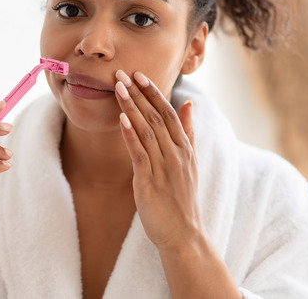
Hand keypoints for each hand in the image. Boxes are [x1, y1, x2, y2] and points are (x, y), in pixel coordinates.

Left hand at [114, 70, 201, 250]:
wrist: (184, 234)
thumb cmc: (182, 199)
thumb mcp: (190, 162)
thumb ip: (188, 132)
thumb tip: (188, 103)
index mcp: (185, 148)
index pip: (169, 112)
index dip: (153, 92)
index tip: (139, 74)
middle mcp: (177, 154)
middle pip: (156, 116)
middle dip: (138, 93)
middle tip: (122, 72)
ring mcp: (164, 167)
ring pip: (146, 130)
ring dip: (131, 107)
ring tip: (117, 87)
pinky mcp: (150, 182)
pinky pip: (139, 153)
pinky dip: (130, 135)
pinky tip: (120, 119)